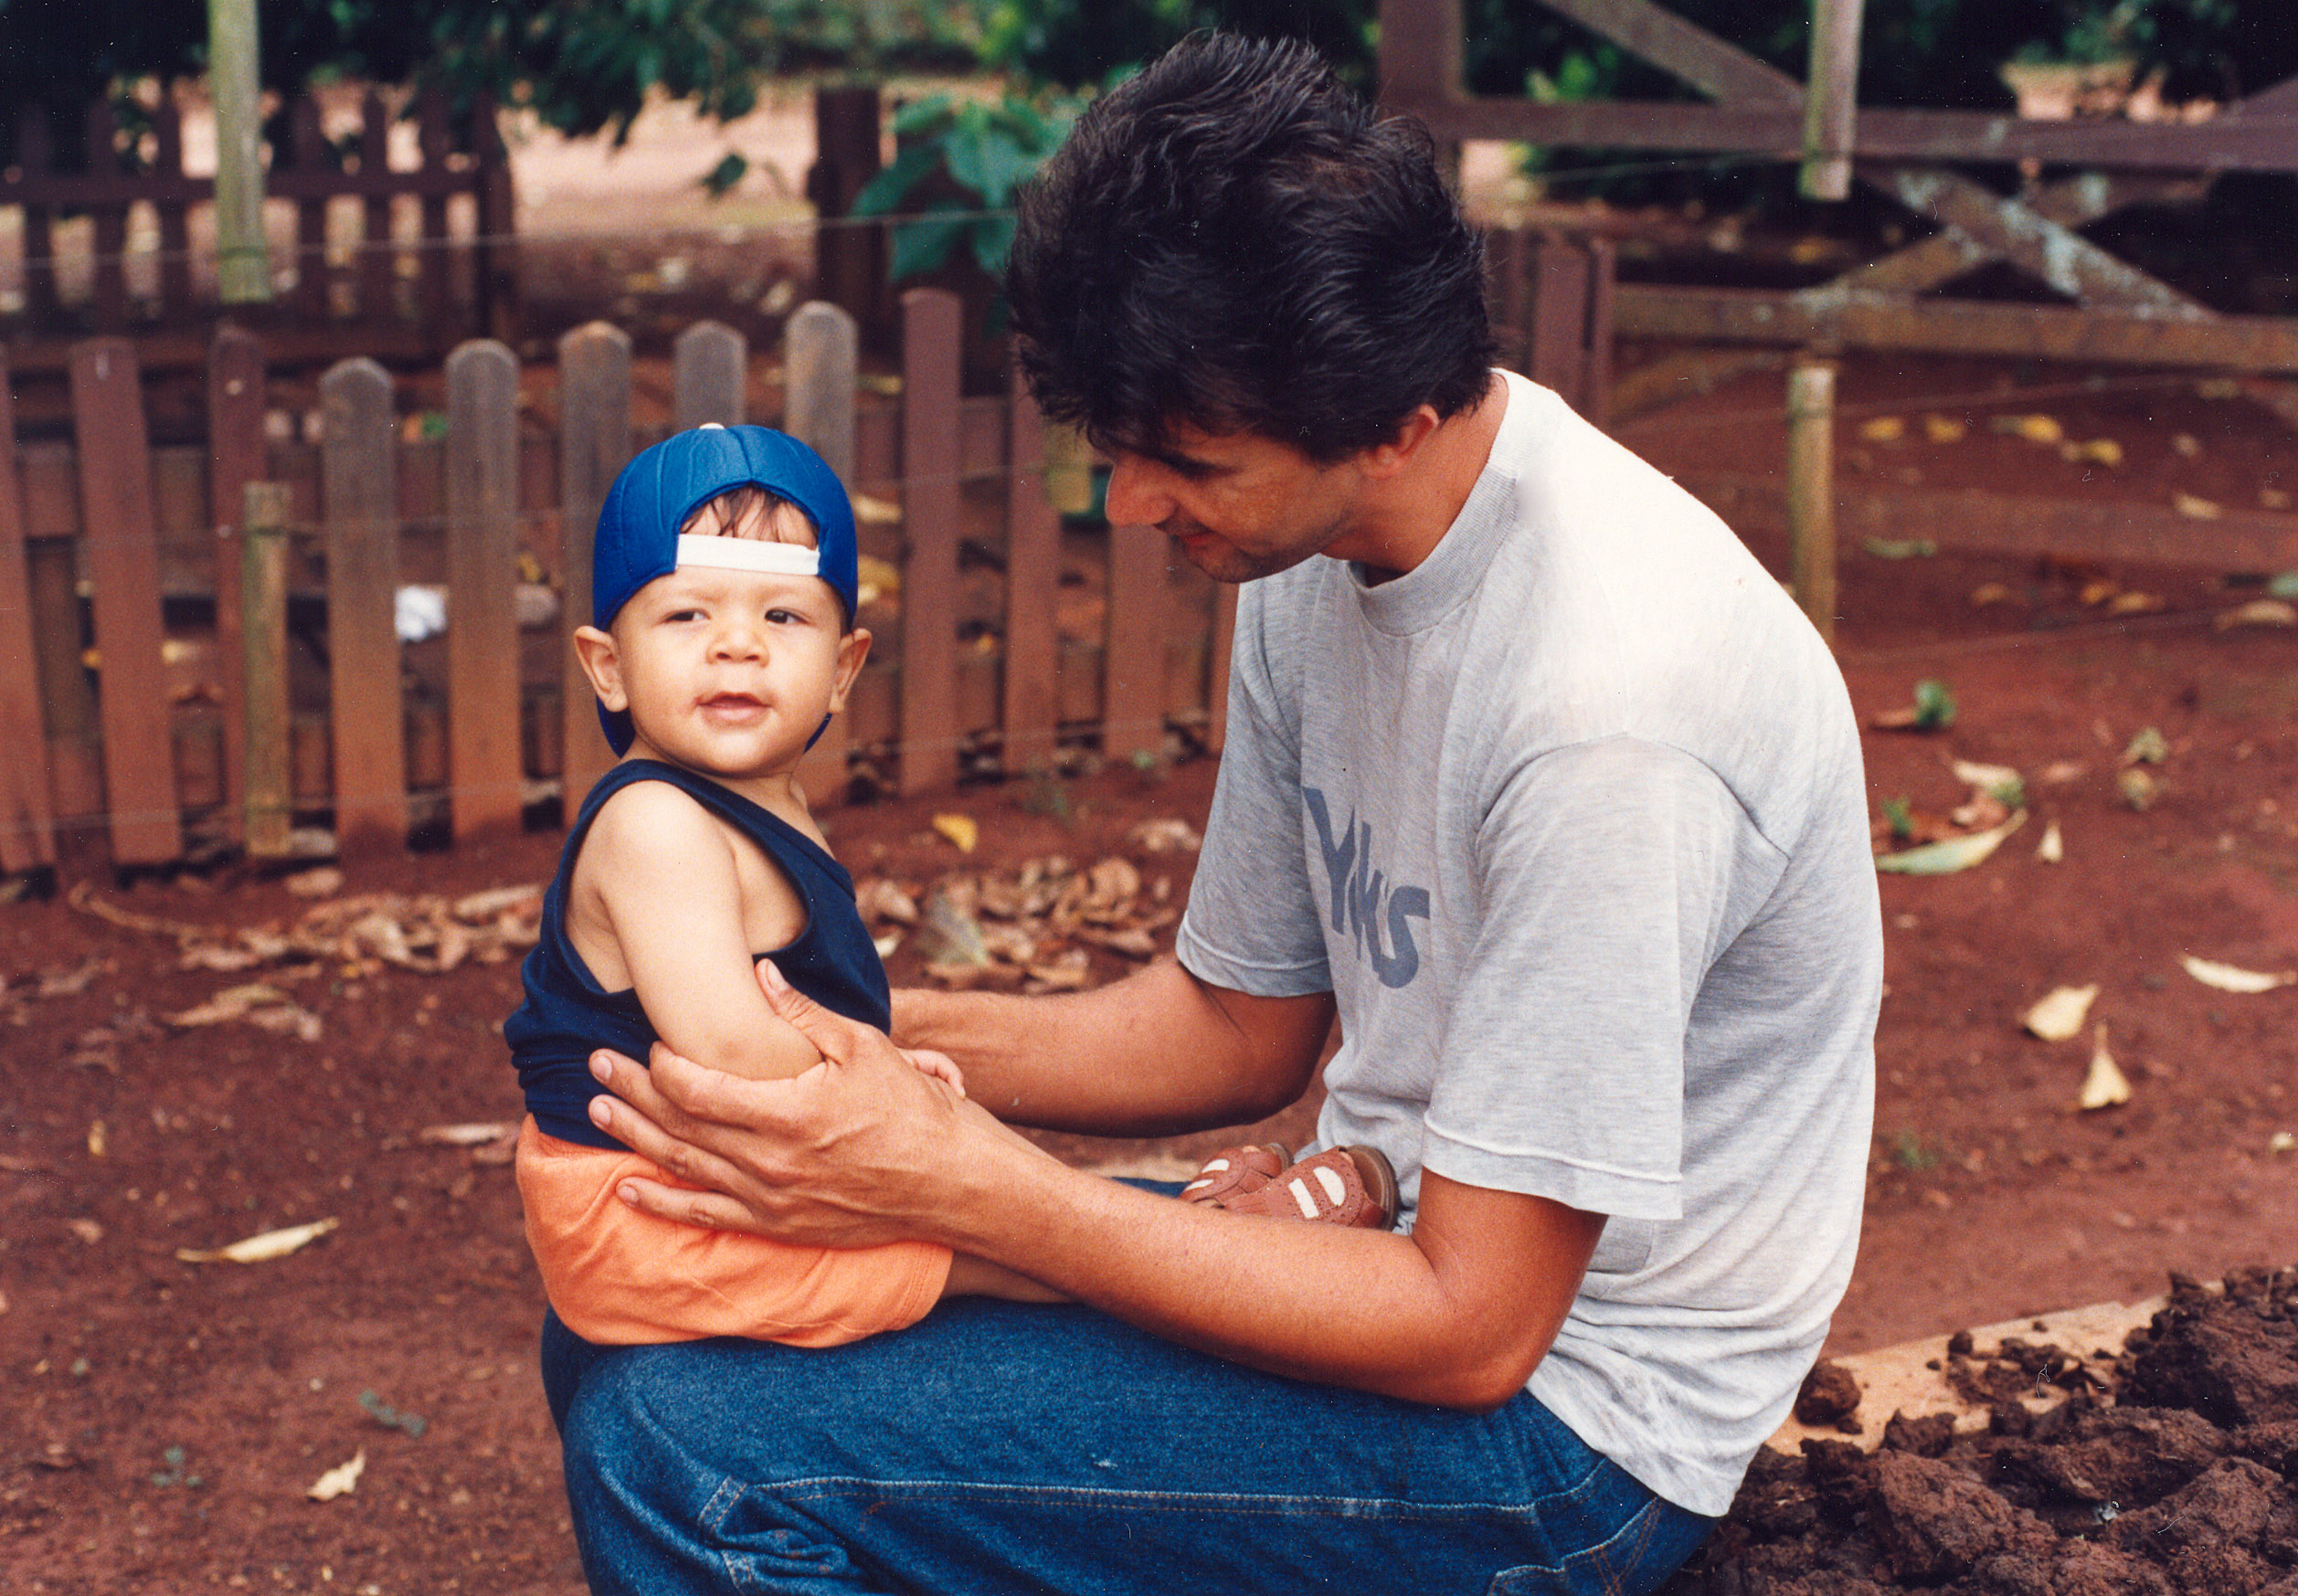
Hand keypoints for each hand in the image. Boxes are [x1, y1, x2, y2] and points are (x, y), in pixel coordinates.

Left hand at [584, 960, 994, 1246]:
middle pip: (679, 1123)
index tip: (649, 1042)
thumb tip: (758, 974)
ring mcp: (771, 1199)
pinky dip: (663, 1203)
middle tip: (595, 1065)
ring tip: (597, 1112)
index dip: (664, 1063)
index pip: (698, 1087)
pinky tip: (628, 1189)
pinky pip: (707, 1217)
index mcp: (787, 1111)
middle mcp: (769, 1161)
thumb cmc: (914, 1108)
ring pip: (683, 1167)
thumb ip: (802, 1014)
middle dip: (631, 1092)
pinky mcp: (779, 1226)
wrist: (951, 1182)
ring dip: (635, 1138)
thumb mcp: (864, 1047)